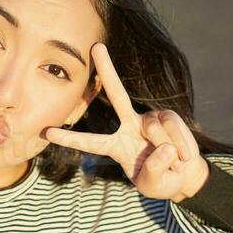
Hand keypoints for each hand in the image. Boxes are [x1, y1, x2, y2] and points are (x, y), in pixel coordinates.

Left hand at [43, 42, 208, 202]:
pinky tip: (182, 157)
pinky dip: (181, 146)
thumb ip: (154, 170)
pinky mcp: (167, 116)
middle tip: (96, 47)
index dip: (70, 138)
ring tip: (173, 164)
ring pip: (155, 130)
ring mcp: (149, 119)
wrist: (185, 175)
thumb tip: (164, 147)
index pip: (90, 142)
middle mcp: (128, 126)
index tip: (47, 132)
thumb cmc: (162, 182)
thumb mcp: (153, 185)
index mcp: (115, 147)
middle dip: (107, 70)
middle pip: (117, 95)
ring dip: (168, 152)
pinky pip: (172, 127)